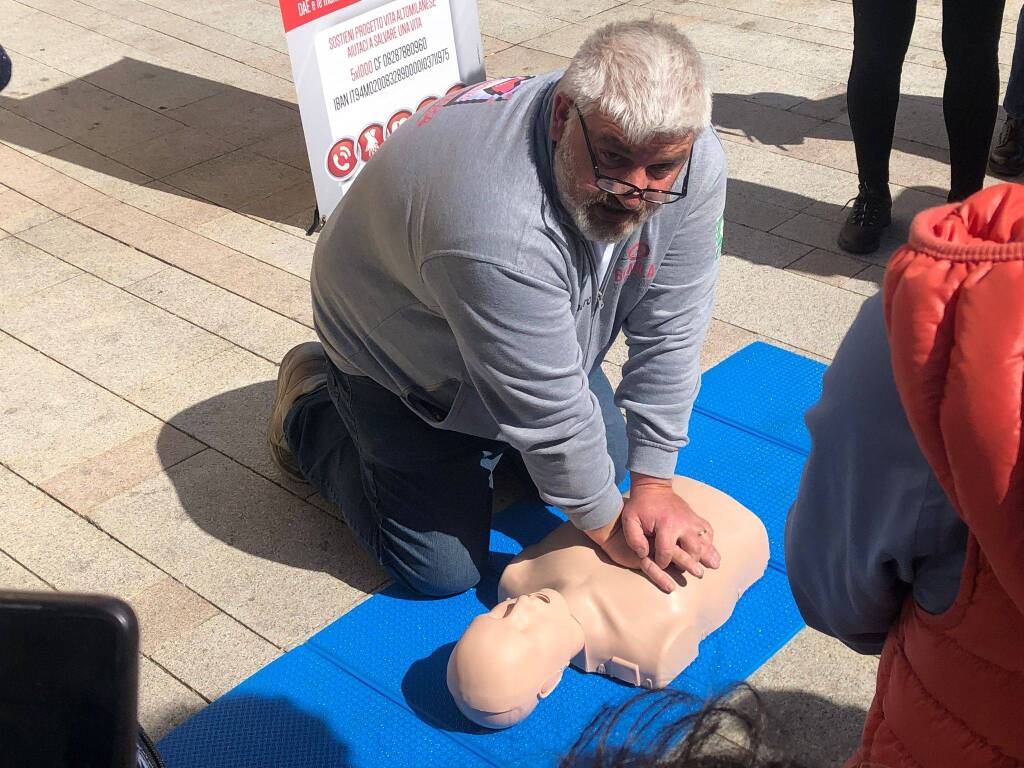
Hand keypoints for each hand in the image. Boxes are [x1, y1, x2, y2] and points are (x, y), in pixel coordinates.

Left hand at [621, 475, 720, 591]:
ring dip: (707, 554)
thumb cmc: (640, 506)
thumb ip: (634, 539)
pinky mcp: (695, 517)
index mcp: (666, 525)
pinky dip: (710, 541)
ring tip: (713, 565)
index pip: (667, 552)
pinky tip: (710, 550)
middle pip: (692, 550)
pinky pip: (708, 531)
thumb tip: (644, 555)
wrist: (653, 487)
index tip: (659, 564)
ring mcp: (691, 520)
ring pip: (704, 542)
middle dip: (690, 563)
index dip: (663, 562)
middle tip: (689, 571)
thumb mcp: (630, 520)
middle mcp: (682, 523)